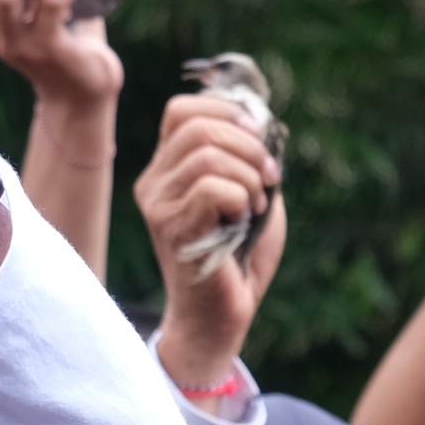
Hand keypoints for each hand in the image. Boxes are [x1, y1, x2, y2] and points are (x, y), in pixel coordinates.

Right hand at [137, 91, 287, 391]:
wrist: (223, 315)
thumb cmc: (239, 256)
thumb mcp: (252, 193)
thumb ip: (250, 157)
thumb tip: (261, 120)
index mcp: (169, 166)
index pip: (181, 109)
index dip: (226, 111)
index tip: (260, 137)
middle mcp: (154, 181)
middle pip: (197, 126)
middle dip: (249, 146)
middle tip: (270, 178)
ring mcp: (157, 204)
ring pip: (207, 156)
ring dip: (249, 178)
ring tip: (256, 206)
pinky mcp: (169, 228)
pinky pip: (211, 189)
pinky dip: (241, 200)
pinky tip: (243, 222)